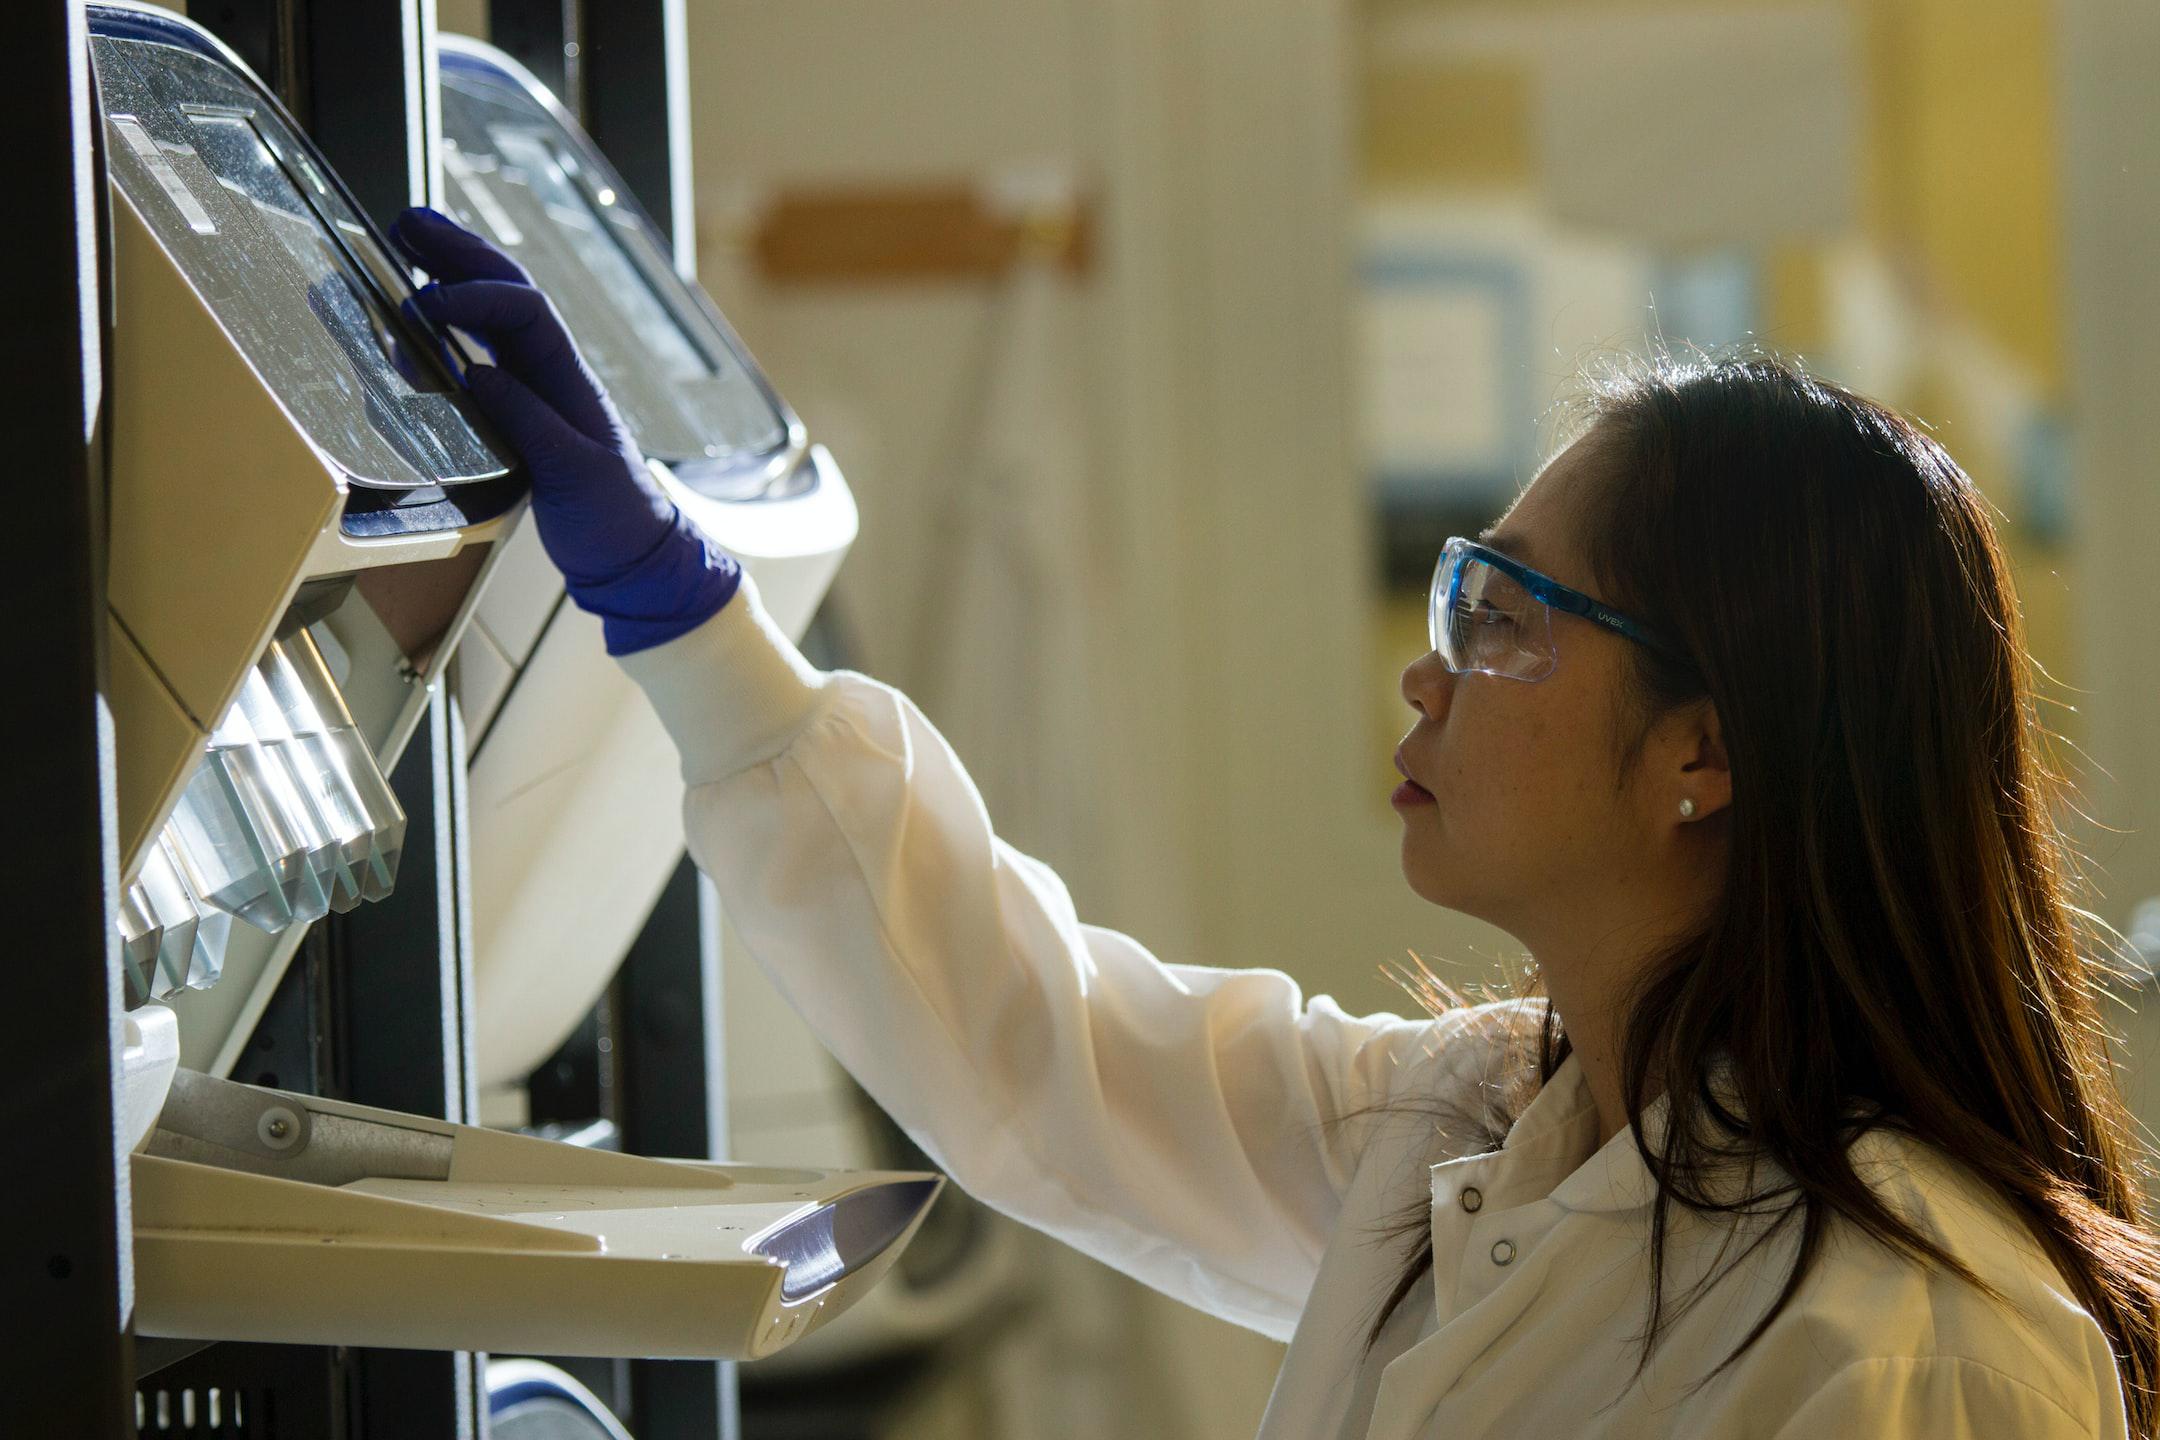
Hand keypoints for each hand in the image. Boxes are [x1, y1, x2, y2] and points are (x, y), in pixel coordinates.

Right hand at [388, 205, 739, 654]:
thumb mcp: (575, 473)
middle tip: (408, 219)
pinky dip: (454, 321)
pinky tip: (424, 309)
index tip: (427, 302)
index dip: (477, 296)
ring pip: (496, 313)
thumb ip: (528, 421)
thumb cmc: (615, 518)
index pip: (526, 313)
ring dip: (455, 273)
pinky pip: (486, 349)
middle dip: (461, 252)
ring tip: (408, 239)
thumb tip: (475, 371)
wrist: (634, 555)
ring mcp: (540, 388)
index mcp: (572, 381)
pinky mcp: (523, 411)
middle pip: (510, 292)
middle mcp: (556, 373)